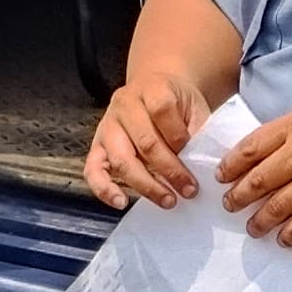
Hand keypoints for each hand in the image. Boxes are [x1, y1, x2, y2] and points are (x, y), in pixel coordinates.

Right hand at [86, 68, 213, 211]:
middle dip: (169, 170)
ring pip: (121, 160)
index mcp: (151, 89)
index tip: (197, 156)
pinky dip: (104, 189)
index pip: (162, 110)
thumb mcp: (194, 106)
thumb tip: (199, 164)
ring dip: (146, 185)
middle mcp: (124, 105)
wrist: (155, 89)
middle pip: (145, 141)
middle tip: (188, 190)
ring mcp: (108, 126)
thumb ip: (197, 130)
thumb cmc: (177, 104)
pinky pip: (93, 169)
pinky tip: (121, 202)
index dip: (179, 136)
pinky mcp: (97, 145)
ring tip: (167, 200)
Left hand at [219, 108, 291, 244]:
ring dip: (258, 221)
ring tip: (253, 227)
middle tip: (229, 205)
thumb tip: (264, 155)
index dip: (230, 165)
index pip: (251, 147)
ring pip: (273, 208)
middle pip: (256, 180)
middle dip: (237, 197)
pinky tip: (283, 239)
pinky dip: (287, 236)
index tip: (222, 176)